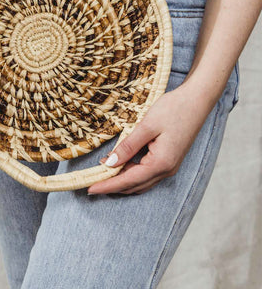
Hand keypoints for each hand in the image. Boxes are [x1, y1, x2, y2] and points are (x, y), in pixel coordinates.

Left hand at [87, 83, 213, 195]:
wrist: (197, 100)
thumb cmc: (174, 109)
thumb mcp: (147, 126)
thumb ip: (128, 146)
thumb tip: (109, 163)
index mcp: (161, 163)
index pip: (128, 181)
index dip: (108, 185)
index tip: (90, 189)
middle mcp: (167, 170)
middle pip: (134, 185)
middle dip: (113, 186)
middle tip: (91, 183)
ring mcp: (170, 166)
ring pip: (141, 181)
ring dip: (122, 180)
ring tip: (102, 173)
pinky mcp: (169, 160)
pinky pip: (147, 173)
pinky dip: (132, 172)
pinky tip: (120, 164)